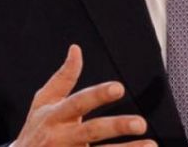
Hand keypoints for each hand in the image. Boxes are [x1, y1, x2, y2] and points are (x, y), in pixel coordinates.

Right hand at [14, 44, 155, 146]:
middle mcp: (61, 137)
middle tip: (141, 123)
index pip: (78, 102)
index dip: (97, 95)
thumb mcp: (43, 102)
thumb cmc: (36, 130)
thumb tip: (76, 49)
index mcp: (55, 116)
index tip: (119, 88)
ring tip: (151, 145)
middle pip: (91, 131)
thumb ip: (63, 78)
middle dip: (116, 126)